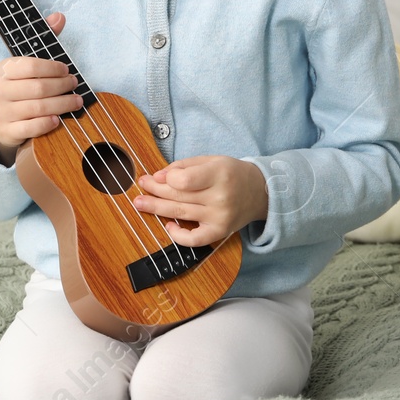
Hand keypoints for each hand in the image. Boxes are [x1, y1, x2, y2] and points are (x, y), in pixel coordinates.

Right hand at [0, 12, 82, 166]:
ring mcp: (0, 112)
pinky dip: (47, 124)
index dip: (53, 68)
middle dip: (62, 86)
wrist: (2, 121)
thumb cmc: (20, 87)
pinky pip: (30, 128)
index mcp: (1, 70)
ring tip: (76, 101)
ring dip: (62, 104)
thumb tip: (59, 17)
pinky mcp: (6, 131)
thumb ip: (45, 39)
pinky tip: (58, 119)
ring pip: (37, 108)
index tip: (67, 70)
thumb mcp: (28, 63)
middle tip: (75, 85)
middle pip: (37, 88)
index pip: (29, 66)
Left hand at [130, 154, 269, 247]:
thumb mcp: (211, 160)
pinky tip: (168, 225)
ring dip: (156, 208)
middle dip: (154, 190)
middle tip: (142, 186)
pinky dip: (177, 235)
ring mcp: (219, 217)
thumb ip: (184, 166)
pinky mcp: (219, 232)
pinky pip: (193, 240)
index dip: (166, 178)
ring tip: (140, 202)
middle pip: (177, 196)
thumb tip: (158, 176)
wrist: (259, 191)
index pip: (183, 180)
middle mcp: (220, 197)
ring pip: (179, 213)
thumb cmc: (232, 173)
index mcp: (220, 174)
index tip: (160, 175)